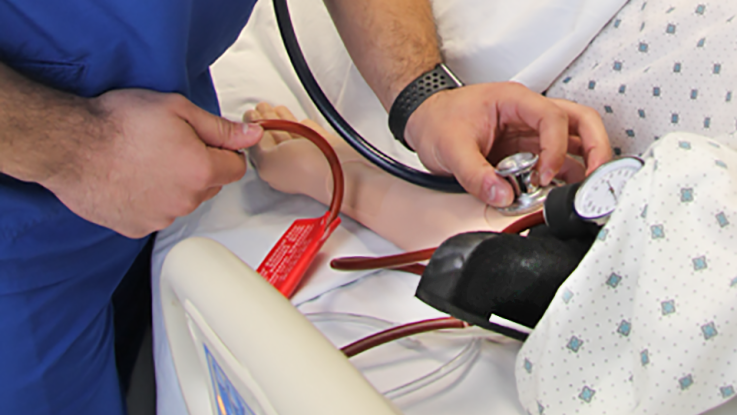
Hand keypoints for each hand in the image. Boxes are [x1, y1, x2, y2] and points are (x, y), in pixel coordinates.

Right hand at [42, 89, 262, 237]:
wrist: (70, 145)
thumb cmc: (117, 123)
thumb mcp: (177, 109)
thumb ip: (220, 127)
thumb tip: (251, 134)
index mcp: (201, 171)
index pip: (236, 167)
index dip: (224, 151)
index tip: (207, 142)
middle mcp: (185, 200)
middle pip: (211, 186)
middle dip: (200, 167)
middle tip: (170, 146)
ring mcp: (161, 218)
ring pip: (184, 201)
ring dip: (175, 185)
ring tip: (145, 161)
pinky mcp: (137, 228)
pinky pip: (156, 215)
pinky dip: (150, 201)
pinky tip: (132, 179)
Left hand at [404, 82, 611, 205]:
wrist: (423, 122)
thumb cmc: (437, 121)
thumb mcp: (450, 147)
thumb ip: (475, 173)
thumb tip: (502, 196)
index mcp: (515, 101)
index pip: (553, 118)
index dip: (555, 149)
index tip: (544, 176)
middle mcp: (529, 114)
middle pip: (581, 122)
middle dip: (596, 148)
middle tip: (598, 177)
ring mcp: (531, 133)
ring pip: (574, 141)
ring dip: (584, 164)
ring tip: (583, 191)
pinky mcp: (527, 152)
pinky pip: (555, 161)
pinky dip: (563, 177)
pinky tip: (561, 193)